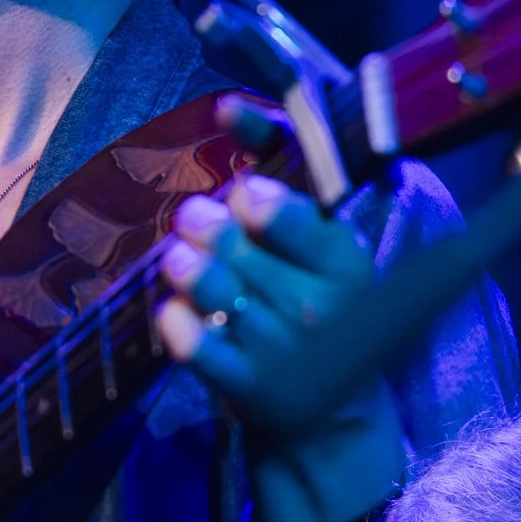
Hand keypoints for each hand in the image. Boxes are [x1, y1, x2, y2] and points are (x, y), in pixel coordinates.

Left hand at [156, 103, 404, 521]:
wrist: (333, 415)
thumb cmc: (321, 309)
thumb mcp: (322, 248)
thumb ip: (281, 175)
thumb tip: (228, 105)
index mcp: (346, 264)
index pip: (287, 214)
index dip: (252, 197)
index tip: (243, 196)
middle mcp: (319, 307)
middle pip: (238, 247)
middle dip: (206, 226)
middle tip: (194, 221)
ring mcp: (282, 350)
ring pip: (213, 289)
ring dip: (185, 266)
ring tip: (180, 258)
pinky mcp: (247, 388)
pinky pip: (194, 345)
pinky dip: (174, 323)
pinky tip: (173, 312)